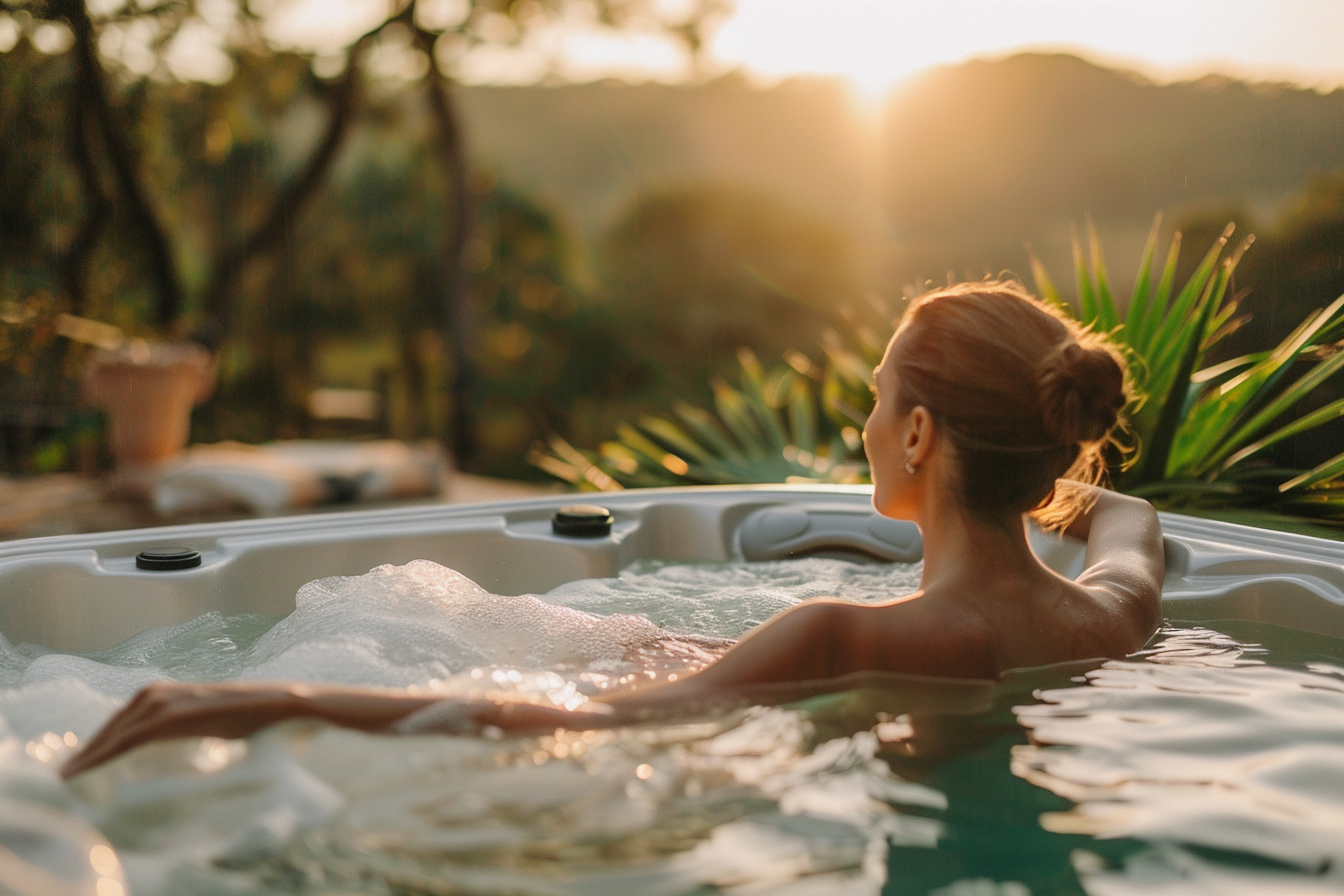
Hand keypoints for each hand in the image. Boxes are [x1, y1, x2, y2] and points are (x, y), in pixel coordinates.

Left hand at [61, 680, 300, 777]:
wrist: (285, 706)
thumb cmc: (257, 719)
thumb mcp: (215, 724)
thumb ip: (192, 730)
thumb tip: (181, 753)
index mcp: (173, 693)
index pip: (126, 718)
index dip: (102, 740)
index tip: (83, 762)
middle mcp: (165, 691)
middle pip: (115, 722)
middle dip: (91, 747)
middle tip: (68, 772)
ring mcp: (170, 700)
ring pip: (118, 729)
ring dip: (92, 752)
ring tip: (71, 773)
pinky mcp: (177, 715)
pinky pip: (132, 736)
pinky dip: (107, 752)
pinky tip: (91, 766)